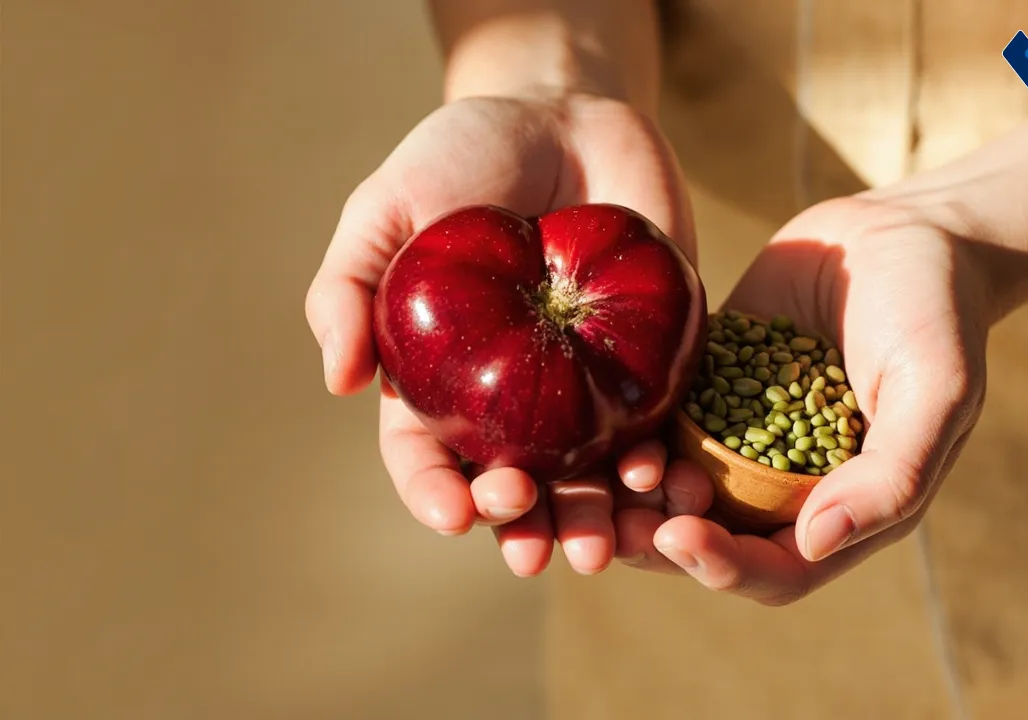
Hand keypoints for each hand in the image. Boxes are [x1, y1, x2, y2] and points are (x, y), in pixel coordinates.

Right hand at [304, 91, 699, 576]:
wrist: (565, 113)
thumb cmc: (462, 156)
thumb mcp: (387, 206)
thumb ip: (350, 286)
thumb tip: (338, 381)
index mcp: (440, 380)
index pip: (428, 458)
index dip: (436, 495)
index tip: (454, 514)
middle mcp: (513, 399)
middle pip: (516, 486)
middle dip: (526, 527)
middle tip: (537, 548)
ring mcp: (586, 386)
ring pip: (590, 476)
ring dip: (597, 521)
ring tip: (608, 547)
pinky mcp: (652, 362)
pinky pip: (659, 425)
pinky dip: (664, 462)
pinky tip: (668, 482)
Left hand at [620, 197, 994, 604]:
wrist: (905, 229)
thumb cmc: (937, 312)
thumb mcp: (935, 392)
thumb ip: (892, 474)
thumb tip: (816, 542)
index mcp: (847, 505)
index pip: (780, 567)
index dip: (725, 566)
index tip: (676, 536)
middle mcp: (788, 483)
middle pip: (715, 540)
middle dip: (662, 542)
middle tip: (613, 525)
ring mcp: (745, 434)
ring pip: (678, 489)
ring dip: (638, 498)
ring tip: (598, 482)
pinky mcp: (712, 385)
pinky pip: (664, 424)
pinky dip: (633, 436)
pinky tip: (601, 424)